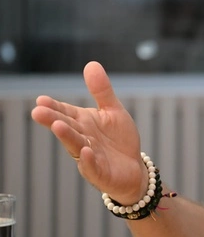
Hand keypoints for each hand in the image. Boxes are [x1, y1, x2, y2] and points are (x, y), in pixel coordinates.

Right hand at [31, 61, 145, 204]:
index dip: (54, 107)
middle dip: (53, 120)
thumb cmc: (119, 139)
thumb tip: (91, 64)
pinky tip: (86, 151)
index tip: (41, 100)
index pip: (65, 112)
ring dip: (67, 136)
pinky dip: (89, 160)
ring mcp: (89, 156)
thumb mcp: (113, 111)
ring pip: (76, 146)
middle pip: (67, 127)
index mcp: (83, 122)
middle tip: (38, 112)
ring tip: (58, 126)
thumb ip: (102, 91)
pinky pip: (93, 166)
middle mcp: (82, 138)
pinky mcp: (100, 172)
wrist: (133, 167)